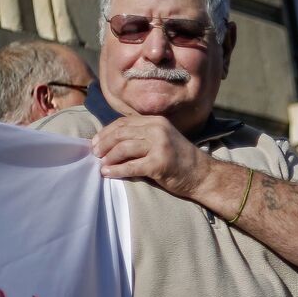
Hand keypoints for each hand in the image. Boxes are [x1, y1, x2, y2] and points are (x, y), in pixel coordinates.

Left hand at [91, 113, 210, 197]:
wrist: (202, 174)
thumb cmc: (179, 160)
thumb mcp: (162, 139)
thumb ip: (142, 136)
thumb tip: (111, 141)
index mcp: (156, 121)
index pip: (123, 123)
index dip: (106, 132)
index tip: (95, 143)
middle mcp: (158, 130)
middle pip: (121, 133)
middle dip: (103, 144)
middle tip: (95, 154)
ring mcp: (160, 146)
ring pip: (124, 148)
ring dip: (108, 157)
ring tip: (100, 165)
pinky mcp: (159, 163)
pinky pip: (131, 166)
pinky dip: (117, 170)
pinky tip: (108, 174)